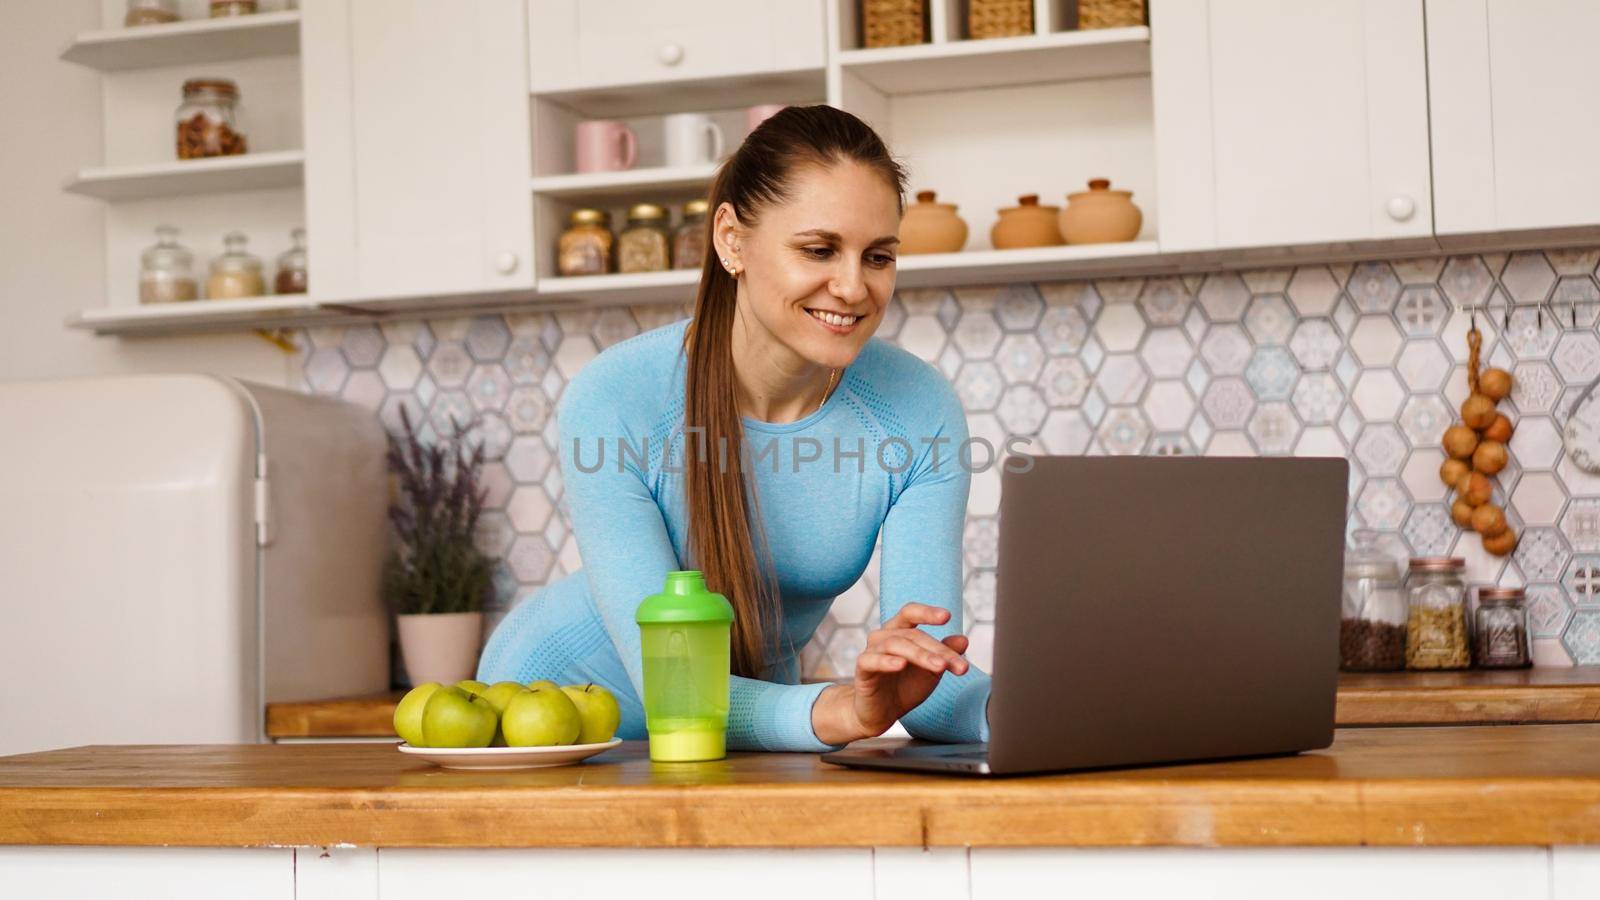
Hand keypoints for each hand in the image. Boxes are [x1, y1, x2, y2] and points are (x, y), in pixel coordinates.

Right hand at [814, 603, 969, 743]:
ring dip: (920, 655)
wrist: (882, 713)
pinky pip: (871, 660)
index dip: (927, 612)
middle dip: (938, 650)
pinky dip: (886, 661)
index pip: (911, 613)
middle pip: (912, 635)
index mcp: (900, 632)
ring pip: (895, 645)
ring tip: (939, 666)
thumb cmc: (905, 686)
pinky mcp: (862, 670)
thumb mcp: (931, 671)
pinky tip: (901, 664)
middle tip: (958, 666)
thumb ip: (944, 654)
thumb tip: (963, 639)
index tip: (947, 616)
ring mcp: (871, 651)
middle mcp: (884, 636)